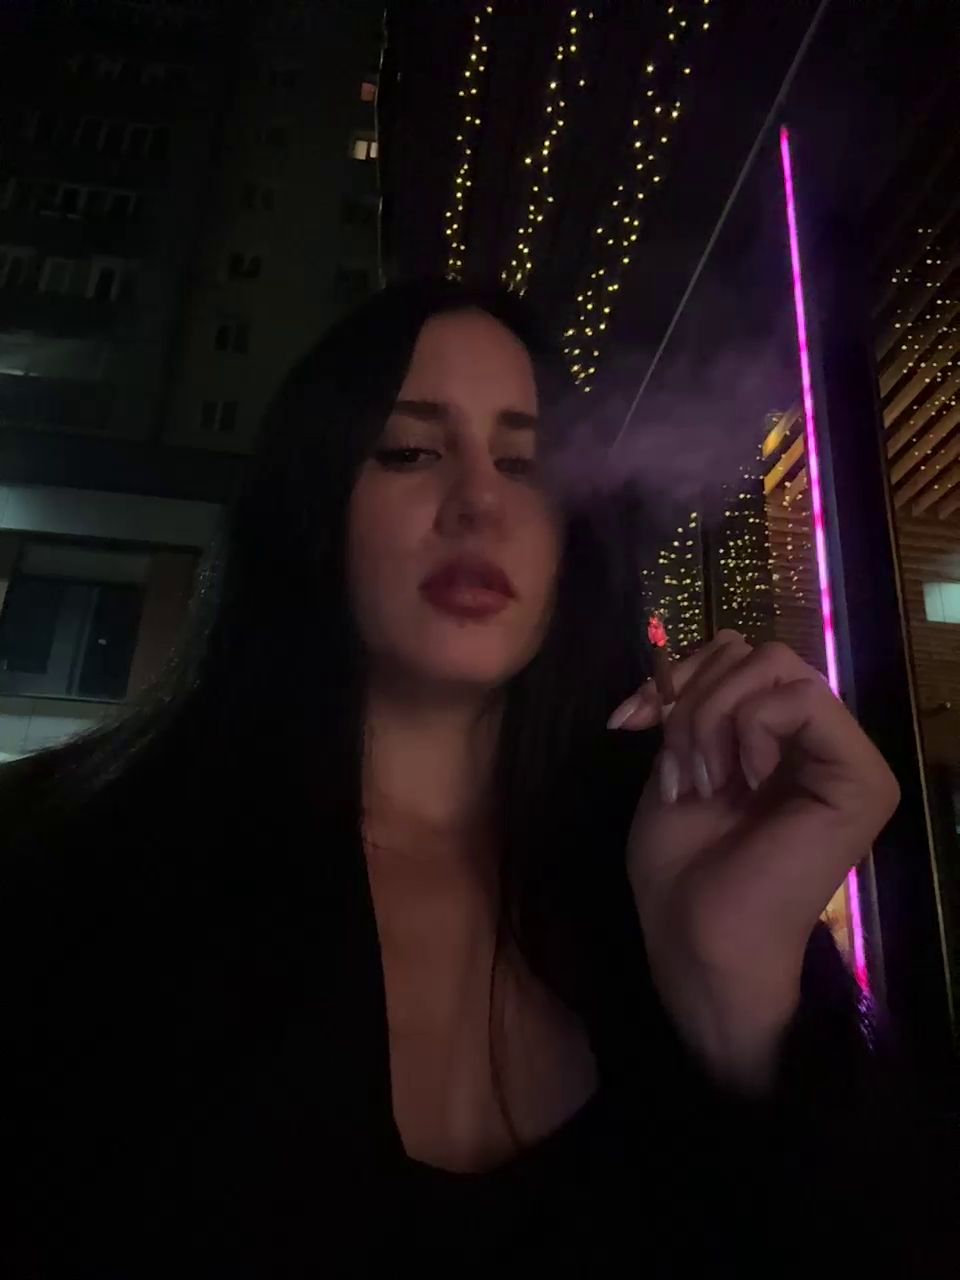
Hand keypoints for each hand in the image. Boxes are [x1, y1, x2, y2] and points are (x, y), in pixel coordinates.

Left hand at [608, 631, 899, 1091]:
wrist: (694, 937)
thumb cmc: (682, 865)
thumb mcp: (673, 760)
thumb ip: (686, 704)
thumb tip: (670, 663)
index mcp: (775, 733)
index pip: (735, 652)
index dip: (677, 673)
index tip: (630, 722)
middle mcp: (817, 737)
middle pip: (754, 650)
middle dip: (693, 698)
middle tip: (679, 767)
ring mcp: (846, 755)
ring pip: (776, 664)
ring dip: (713, 716)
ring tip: (702, 780)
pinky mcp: (862, 779)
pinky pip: (803, 700)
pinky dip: (753, 727)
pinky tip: (743, 781)